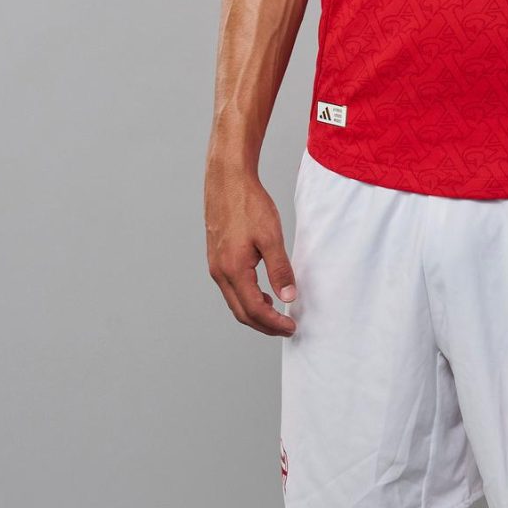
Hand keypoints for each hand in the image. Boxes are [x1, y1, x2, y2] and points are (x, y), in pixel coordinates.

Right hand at [205, 170, 297, 334]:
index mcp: (233, 270)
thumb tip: (288, 297)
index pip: (253, 310)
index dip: (273, 323)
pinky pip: (231, 288)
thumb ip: (280, 269)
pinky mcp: (216, 257)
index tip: (291, 328)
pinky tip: (262, 292)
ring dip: (255, 312)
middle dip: (264, 325)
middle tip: (286, 328)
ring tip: (276, 313)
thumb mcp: (270, 236)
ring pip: (234, 301)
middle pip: (241, 311)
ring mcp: (216, 265)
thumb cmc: (248, 204)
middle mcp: (220, 272)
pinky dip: (247, 297)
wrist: (227, 180)